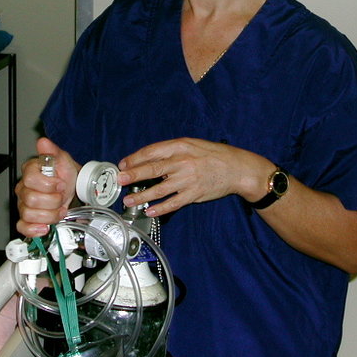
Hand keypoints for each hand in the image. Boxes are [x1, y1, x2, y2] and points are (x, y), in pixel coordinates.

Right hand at [15, 137, 79, 236]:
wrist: (73, 188)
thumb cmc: (65, 174)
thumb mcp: (63, 160)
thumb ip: (52, 152)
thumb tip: (43, 143)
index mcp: (30, 172)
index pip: (30, 179)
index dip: (48, 184)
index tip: (60, 184)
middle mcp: (24, 189)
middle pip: (31, 200)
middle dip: (52, 201)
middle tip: (61, 197)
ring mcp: (24, 205)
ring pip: (29, 215)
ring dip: (50, 215)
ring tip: (59, 209)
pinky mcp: (27, 219)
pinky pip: (23, 227)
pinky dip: (34, 229)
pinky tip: (45, 227)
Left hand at [117, 138, 272, 216]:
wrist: (237, 168)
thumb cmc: (213, 155)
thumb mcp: (192, 145)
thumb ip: (171, 151)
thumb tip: (147, 160)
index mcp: (180, 146)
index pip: (152, 151)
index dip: (135, 158)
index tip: (123, 164)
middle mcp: (182, 162)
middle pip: (152, 169)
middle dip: (133, 175)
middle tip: (119, 180)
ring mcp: (188, 179)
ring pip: (159, 190)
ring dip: (142, 196)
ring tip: (129, 200)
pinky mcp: (194, 194)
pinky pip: (173, 203)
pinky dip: (160, 208)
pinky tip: (150, 211)